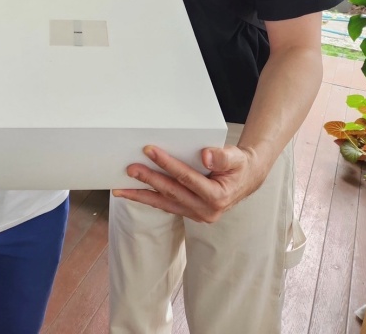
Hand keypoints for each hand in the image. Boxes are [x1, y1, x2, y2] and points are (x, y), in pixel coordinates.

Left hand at [112, 144, 266, 222]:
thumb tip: (205, 156)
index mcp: (218, 196)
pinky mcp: (190, 213)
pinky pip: (166, 206)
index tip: (150, 150)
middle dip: (149, 179)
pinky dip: (149, 199)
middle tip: (130, 168)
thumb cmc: (239, 165)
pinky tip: (134, 193)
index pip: (187, 178)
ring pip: (165, 204)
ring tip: (120, 190)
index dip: (167, 164)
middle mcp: (206, 210)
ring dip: (141, 195)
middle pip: (172, 192)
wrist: (246, 179)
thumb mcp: (236, 157)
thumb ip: (222, 157)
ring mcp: (197, 215)